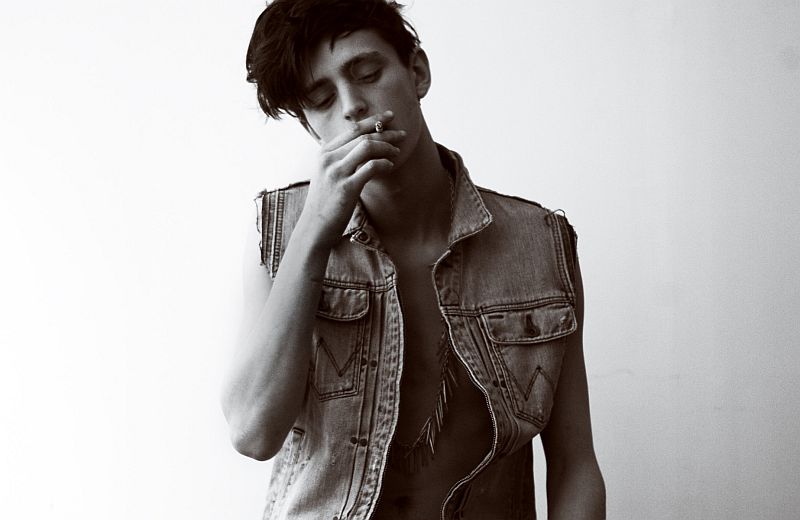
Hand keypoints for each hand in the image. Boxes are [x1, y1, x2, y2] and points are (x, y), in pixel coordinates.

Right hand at [301, 110, 406, 245]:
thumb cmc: (325, 202)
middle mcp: (329, 158)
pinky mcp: (346, 187)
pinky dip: (384, 164)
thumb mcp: (326, 174)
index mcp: (324, 152)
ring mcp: (336, 172)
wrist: (315, 226)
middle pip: (362, 136)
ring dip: (386, 147)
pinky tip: (390, 166)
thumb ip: (338, 158)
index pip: (352, 129)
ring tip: (397, 152)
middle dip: (386, 132)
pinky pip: (371, 167)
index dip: (373, 120)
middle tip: (402, 134)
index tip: (389, 116)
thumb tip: (357, 145)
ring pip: (367, 147)